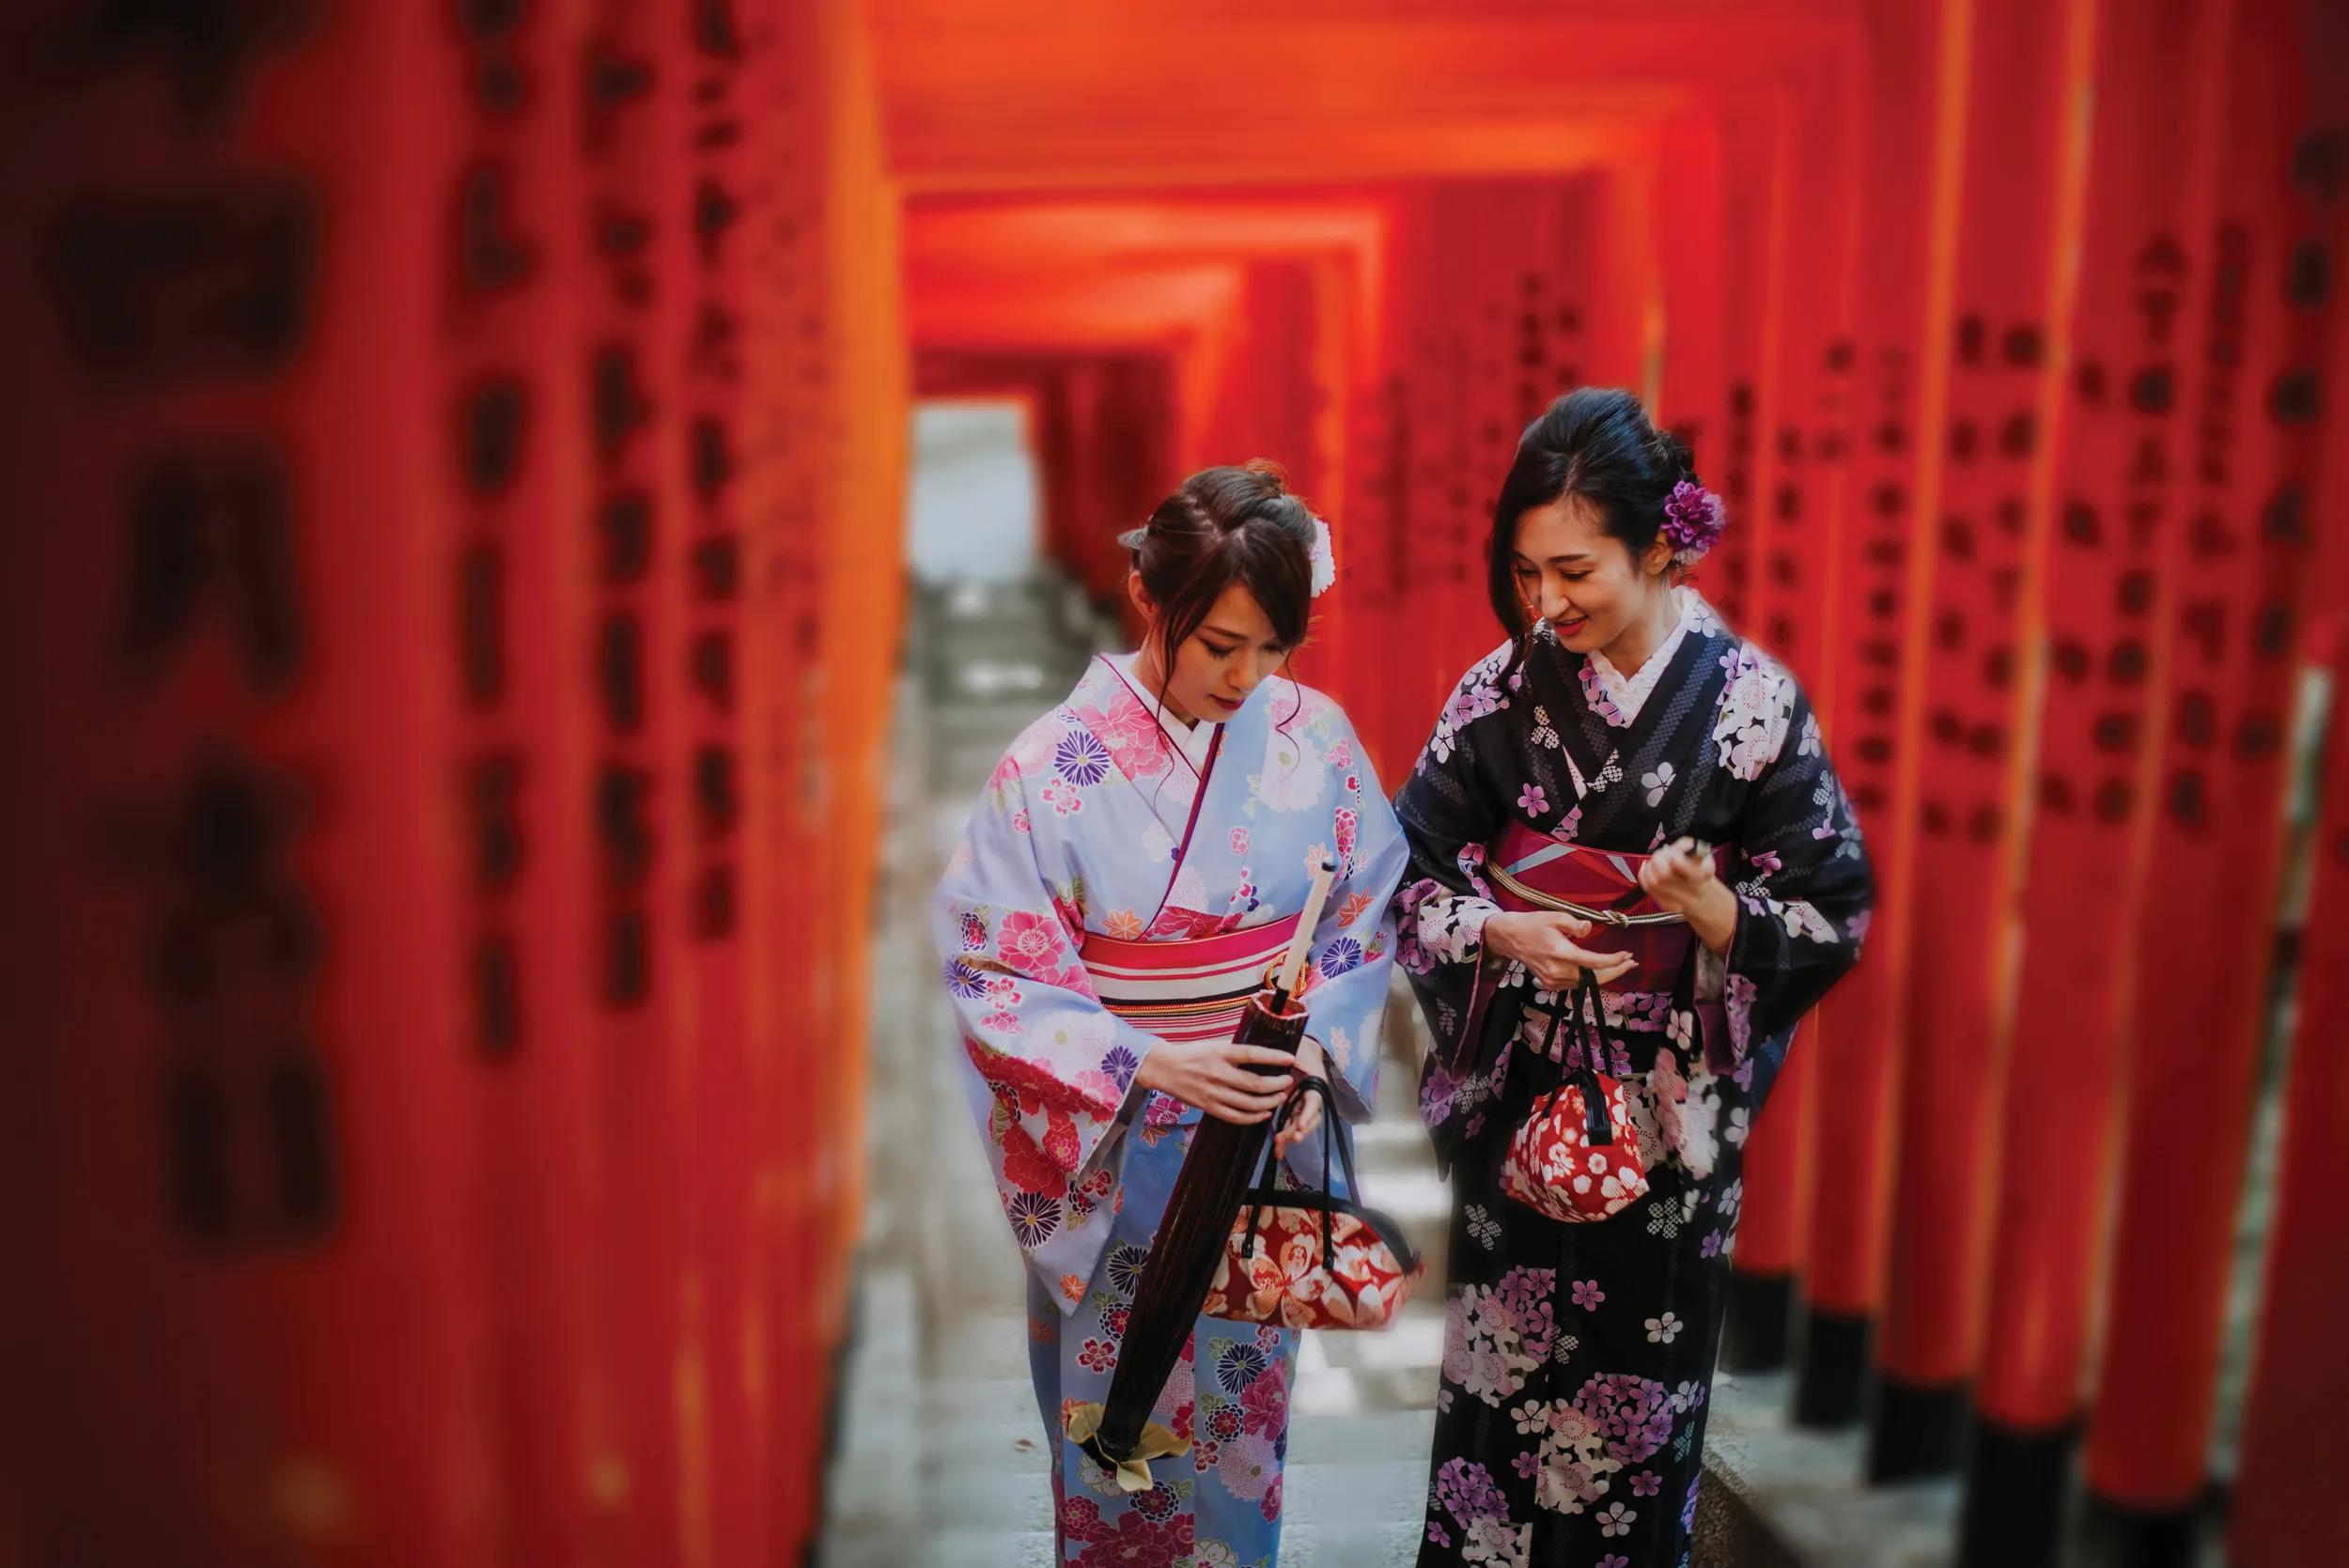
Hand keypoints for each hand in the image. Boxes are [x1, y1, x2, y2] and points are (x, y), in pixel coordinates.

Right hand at [1132, 1034, 1300, 1124]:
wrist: (1165, 1068)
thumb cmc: (1192, 1053)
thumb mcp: (1214, 1046)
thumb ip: (1235, 1053)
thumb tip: (1262, 1056)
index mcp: (1221, 1053)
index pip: (1253, 1054)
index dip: (1274, 1057)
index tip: (1290, 1059)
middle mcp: (1219, 1073)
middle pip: (1256, 1084)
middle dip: (1277, 1084)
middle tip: (1287, 1082)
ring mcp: (1214, 1093)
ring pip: (1249, 1103)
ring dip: (1269, 1102)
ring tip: (1279, 1098)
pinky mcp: (1209, 1107)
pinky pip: (1236, 1117)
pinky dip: (1253, 1117)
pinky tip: (1264, 1113)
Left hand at [1272, 1037, 1329, 1156]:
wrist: (1303, 1048)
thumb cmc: (1301, 1048)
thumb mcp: (1299, 1051)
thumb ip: (1292, 1060)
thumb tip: (1283, 1065)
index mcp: (1316, 1083)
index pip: (1314, 1102)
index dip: (1307, 1114)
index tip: (1300, 1125)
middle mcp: (1312, 1097)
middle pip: (1309, 1119)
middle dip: (1298, 1130)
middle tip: (1286, 1138)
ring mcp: (1304, 1104)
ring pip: (1301, 1125)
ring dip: (1291, 1136)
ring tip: (1279, 1147)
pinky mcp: (1295, 1109)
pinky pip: (1292, 1125)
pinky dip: (1286, 1138)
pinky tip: (1277, 1151)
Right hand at [1482, 910, 1635, 990]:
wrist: (1511, 938)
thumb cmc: (1534, 924)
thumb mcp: (1555, 916)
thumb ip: (1574, 924)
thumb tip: (1588, 929)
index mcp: (1560, 952)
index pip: (1593, 962)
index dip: (1613, 960)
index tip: (1627, 955)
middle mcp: (1558, 970)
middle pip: (1594, 977)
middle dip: (1616, 971)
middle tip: (1631, 963)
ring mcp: (1554, 980)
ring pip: (1587, 982)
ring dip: (1605, 974)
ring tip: (1621, 965)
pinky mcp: (1551, 985)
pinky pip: (1576, 984)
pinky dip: (1590, 978)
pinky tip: (1600, 970)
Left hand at [1639, 837, 1737, 954]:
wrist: (1711, 908)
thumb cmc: (1706, 881)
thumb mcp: (1707, 865)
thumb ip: (1694, 854)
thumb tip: (1682, 845)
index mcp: (1702, 879)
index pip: (1681, 867)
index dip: (1673, 857)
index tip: (1674, 852)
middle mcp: (1690, 892)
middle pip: (1663, 874)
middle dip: (1658, 860)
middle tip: (1660, 856)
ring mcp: (1678, 901)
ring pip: (1654, 882)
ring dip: (1650, 868)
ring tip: (1654, 862)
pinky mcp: (1668, 906)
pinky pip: (1651, 891)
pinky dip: (1644, 878)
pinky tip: (1645, 870)